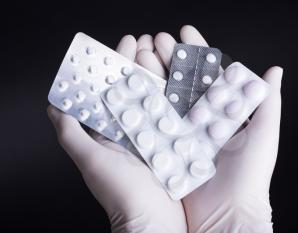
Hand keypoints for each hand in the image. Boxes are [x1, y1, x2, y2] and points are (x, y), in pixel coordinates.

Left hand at [47, 35, 186, 232]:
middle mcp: (135, 132)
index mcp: (113, 132)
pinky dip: (182, 96)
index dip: (119, 66)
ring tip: (167, 52)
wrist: (154, 223)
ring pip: (160, 98)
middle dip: (143, 63)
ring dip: (163, 74)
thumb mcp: (90, 161)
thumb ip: (71, 134)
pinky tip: (186, 79)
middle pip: (138, 90)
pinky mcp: (178, 143)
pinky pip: (179, 114)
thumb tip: (54, 106)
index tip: (126, 43)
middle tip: (149, 41)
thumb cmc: (119, 194)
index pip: (114, 91)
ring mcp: (158, 136)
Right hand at [135, 25, 282, 232]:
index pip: (208, 75)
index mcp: (222, 113)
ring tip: (142, 52)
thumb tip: (275, 70)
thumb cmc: (250, 177)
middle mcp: (200, 120)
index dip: (197, 53)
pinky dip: (144, 102)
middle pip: (183, 82)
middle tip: (157, 39)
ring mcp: (180, 132)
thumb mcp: (264, 134)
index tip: (185, 32)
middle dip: (170, 58)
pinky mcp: (165, 147)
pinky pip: (154, 121)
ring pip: (165, 97)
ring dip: (153, 74)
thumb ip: (267, 101)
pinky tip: (134, 83)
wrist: (227, 215)